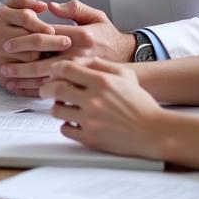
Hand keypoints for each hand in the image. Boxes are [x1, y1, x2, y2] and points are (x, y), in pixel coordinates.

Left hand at [0, 0, 134, 94]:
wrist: (131, 61)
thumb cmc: (110, 37)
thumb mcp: (97, 16)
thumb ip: (74, 8)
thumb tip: (50, 6)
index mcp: (82, 36)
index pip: (47, 37)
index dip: (25, 40)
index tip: (8, 44)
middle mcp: (81, 56)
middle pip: (43, 61)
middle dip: (21, 65)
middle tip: (3, 65)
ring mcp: (83, 76)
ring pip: (48, 80)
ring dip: (26, 81)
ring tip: (10, 80)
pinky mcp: (85, 90)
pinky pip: (58, 93)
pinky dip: (40, 94)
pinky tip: (27, 92)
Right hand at [0, 0, 66, 92]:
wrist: (1, 48)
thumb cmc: (18, 22)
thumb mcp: (18, 6)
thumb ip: (27, 0)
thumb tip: (43, 5)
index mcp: (2, 14)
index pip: (24, 17)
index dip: (40, 24)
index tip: (54, 30)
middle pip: (26, 40)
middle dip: (49, 42)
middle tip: (66, 42)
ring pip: (27, 58)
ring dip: (47, 59)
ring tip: (63, 57)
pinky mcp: (1, 74)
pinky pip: (25, 76)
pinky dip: (40, 76)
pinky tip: (54, 73)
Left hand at [39, 57, 168, 158]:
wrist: (153, 130)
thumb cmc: (140, 102)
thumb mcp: (125, 75)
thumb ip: (101, 64)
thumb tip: (79, 61)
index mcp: (102, 82)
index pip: (66, 68)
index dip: (55, 68)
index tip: (53, 72)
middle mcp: (94, 100)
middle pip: (56, 89)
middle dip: (46, 88)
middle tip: (46, 90)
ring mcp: (91, 120)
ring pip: (57, 110)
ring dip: (56, 106)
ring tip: (62, 105)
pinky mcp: (90, 138)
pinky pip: (65, 129)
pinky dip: (65, 125)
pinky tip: (72, 121)